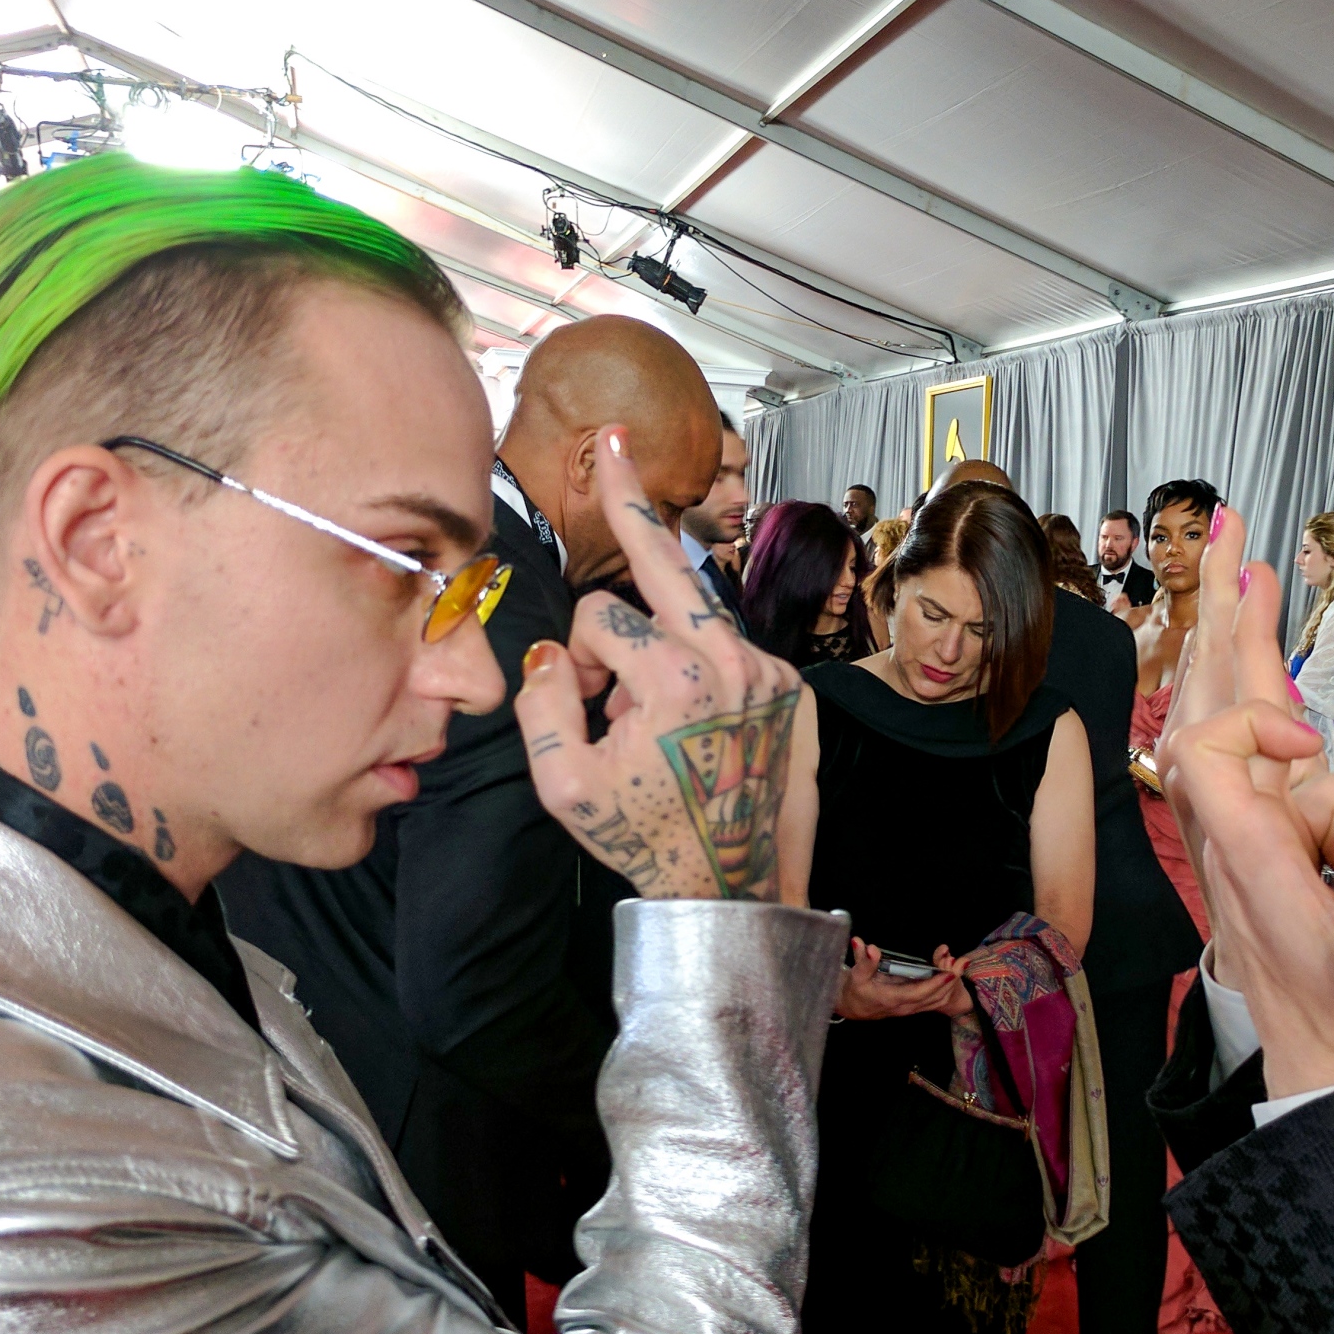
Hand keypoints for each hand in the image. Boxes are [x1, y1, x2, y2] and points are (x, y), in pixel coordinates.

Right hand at [516, 426, 800, 899]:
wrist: (730, 890)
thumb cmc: (645, 840)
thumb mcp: (564, 785)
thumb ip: (542, 700)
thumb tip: (552, 649)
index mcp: (674, 677)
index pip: (599, 615)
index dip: (577, 657)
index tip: (583, 701)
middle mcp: (732, 660)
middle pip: (665, 560)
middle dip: (631, 501)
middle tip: (614, 442)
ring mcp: (770, 671)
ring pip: (697, 613)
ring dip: (663, 631)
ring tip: (647, 642)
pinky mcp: (791, 688)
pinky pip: (731, 650)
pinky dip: (704, 666)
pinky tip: (696, 717)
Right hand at [834, 939, 969, 1020]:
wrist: (854, 1008)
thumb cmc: (856, 990)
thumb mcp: (856, 975)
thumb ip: (864, 961)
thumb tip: (867, 946)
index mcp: (893, 998)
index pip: (918, 993)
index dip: (934, 984)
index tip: (949, 974)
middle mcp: (905, 1006)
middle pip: (934, 998)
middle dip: (949, 982)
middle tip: (962, 964)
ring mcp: (911, 1007)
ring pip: (937, 1000)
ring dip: (951, 985)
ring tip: (962, 966)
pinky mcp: (914, 1005)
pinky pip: (934, 1000)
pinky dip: (945, 988)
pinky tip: (953, 974)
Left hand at [1158, 504, 1333, 963]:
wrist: (1318, 1070)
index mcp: (1247, 854)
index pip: (1213, 750)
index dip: (1257, 724)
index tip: (1313, 747)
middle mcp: (1231, 832)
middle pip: (1211, 702)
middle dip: (1225, 615)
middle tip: (1231, 531)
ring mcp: (1242, 831)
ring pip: (1226, 716)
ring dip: (1236, 639)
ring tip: (1244, 564)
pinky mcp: (1262, 838)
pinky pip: (1249, 746)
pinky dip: (1253, 687)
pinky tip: (1259, 652)